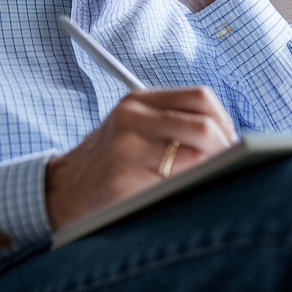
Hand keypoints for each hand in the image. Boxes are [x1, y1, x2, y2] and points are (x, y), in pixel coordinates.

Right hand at [45, 87, 236, 229]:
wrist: (59, 192)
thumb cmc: (107, 164)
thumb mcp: (132, 130)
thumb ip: (171, 125)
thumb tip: (230, 140)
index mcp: (139, 101)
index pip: (200, 97)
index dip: (224, 119)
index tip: (232, 140)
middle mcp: (132, 117)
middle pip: (203, 125)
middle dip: (227, 148)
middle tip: (233, 164)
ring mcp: (127, 147)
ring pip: (194, 155)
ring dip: (214, 170)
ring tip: (218, 179)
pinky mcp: (124, 178)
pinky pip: (175, 183)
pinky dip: (192, 187)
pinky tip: (193, 193)